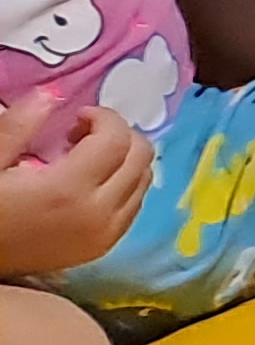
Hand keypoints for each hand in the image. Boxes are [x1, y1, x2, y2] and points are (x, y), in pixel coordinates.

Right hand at [0, 91, 154, 275]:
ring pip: (145, 181)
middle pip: (141, 157)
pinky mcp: (101, 250)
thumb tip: (53, 94)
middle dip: (120, 135)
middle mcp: (98, 215)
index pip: (117, 139)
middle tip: (82, 135)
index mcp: (68, 191)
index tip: (76, 117)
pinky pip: (135, 206)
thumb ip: (18, 128)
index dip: (104, 117)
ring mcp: (105, 236)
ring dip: (125, 159)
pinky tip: (91, 182)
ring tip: (86, 157)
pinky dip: (125, 184)